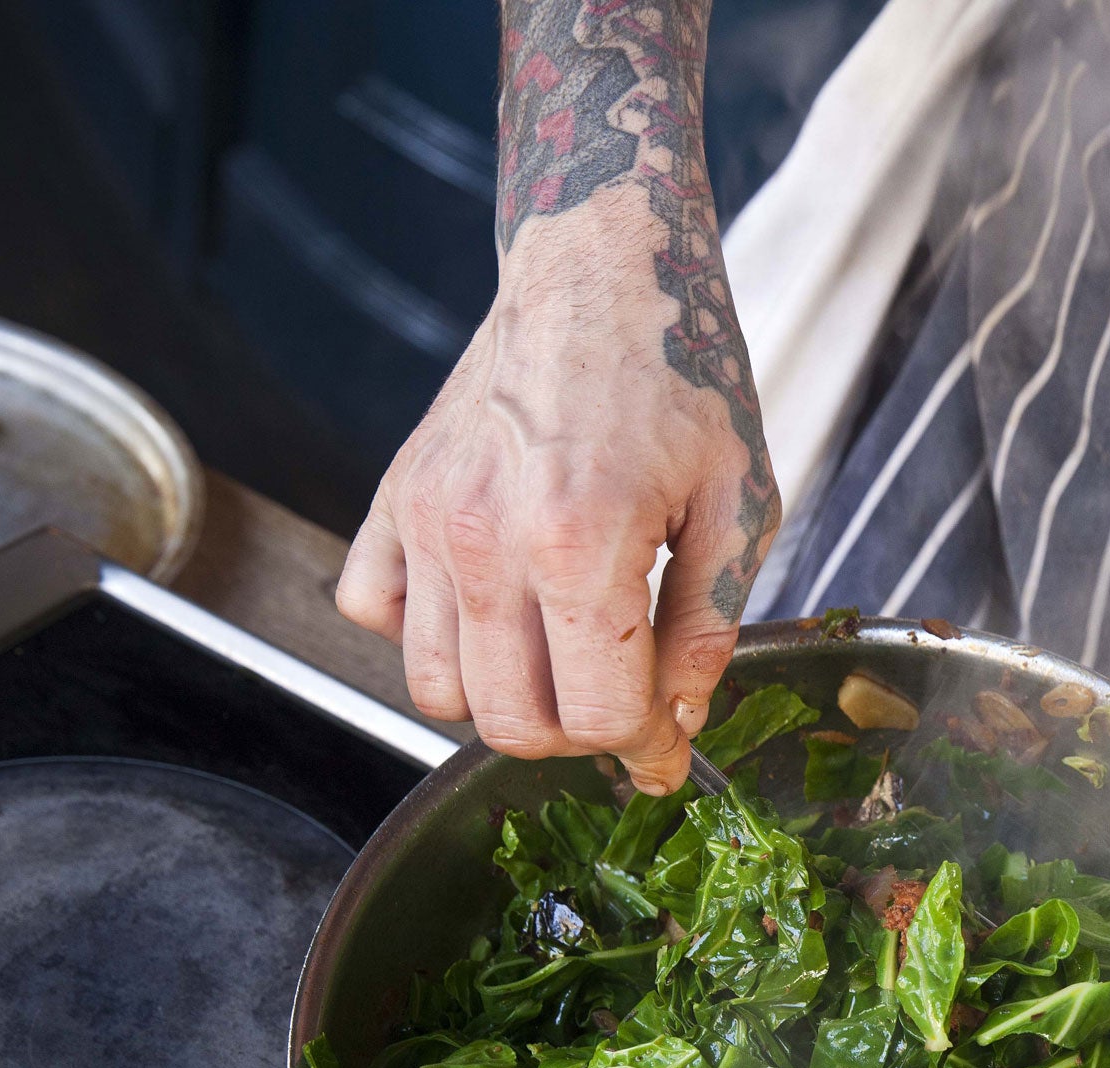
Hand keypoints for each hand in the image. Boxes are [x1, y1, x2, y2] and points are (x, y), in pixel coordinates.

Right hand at [337, 246, 765, 795]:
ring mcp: (428, 521)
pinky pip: (370, 612)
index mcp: (583, 545)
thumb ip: (709, 626)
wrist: (600, 272)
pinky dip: (421, 634)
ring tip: (560, 659)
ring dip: (501, 699)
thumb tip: (677, 722)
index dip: (647, 750)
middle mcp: (488, 542)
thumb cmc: (681, 379)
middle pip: (512, 723)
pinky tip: (489, 607)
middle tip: (620, 702)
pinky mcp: (393, 497)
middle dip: (577, 737)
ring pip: (433, 690)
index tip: (668, 753)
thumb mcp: (740, 506)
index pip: (600, 715)